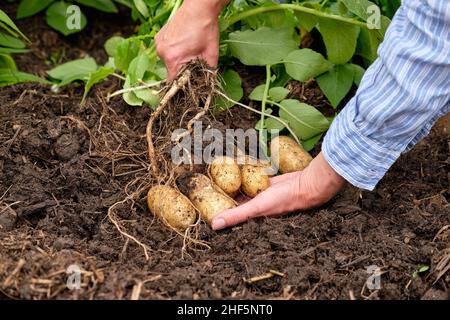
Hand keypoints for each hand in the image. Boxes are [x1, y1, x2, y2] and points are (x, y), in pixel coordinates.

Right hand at [155, 0, 224, 80]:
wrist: (199, 8)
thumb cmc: (206, 29)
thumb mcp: (211, 54)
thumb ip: (208, 74)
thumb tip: (208, 86)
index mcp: (173, 59)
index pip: (173, 83)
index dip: (182, 86)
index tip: (189, 84)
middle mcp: (162, 52)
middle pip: (171, 72)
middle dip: (182, 71)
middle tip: (194, 62)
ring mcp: (159, 44)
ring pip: (168, 61)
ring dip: (178, 60)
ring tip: (189, 50)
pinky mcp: (158, 37)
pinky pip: (165, 51)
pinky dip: (173, 51)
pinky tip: (183, 43)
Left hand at [211, 152, 346, 229]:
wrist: (305, 185)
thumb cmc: (283, 200)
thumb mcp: (257, 207)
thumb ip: (236, 215)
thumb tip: (214, 225)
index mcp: (249, 215)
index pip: (227, 214)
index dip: (215, 209)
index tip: (200, 202)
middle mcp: (252, 206)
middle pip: (232, 200)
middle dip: (220, 195)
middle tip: (203, 186)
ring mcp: (258, 194)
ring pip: (240, 189)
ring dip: (230, 184)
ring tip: (214, 176)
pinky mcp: (264, 183)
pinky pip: (249, 179)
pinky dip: (242, 175)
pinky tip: (233, 169)